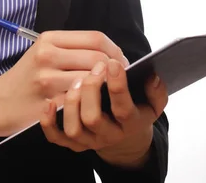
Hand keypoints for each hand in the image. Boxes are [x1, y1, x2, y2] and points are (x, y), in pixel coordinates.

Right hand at [0, 31, 128, 136]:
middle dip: (115, 69)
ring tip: (110, 91)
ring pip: (92, 80)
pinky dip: (91, 103)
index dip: (114, 50)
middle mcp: (47, 55)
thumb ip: (72, 48)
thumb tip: (108, 54)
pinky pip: (80, 102)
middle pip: (97, 58)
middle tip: (121, 78)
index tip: (121, 61)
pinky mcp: (47, 104)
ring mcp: (47, 80)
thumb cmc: (26, 76)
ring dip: (105, 87)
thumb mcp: (43, 51)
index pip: (95, 38)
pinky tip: (94, 105)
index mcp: (49, 39)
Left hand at [39, 59, 167, 168]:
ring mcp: (88, 140)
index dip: (118, 85)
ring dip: (72, 102)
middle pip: (94, 119)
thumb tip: (152, 76)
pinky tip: (49, 102)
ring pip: (74, 129)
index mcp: (130, 124)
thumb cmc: (135, 112)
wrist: (124, 139)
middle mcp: (108, 134)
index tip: (113, 62)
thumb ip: (156, 91)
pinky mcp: (72, 142)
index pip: (123, 108)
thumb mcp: (152, 105)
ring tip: (76, 80)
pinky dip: (50, 122)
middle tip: (94, 67)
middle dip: (91, 89)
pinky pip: (57, 137)